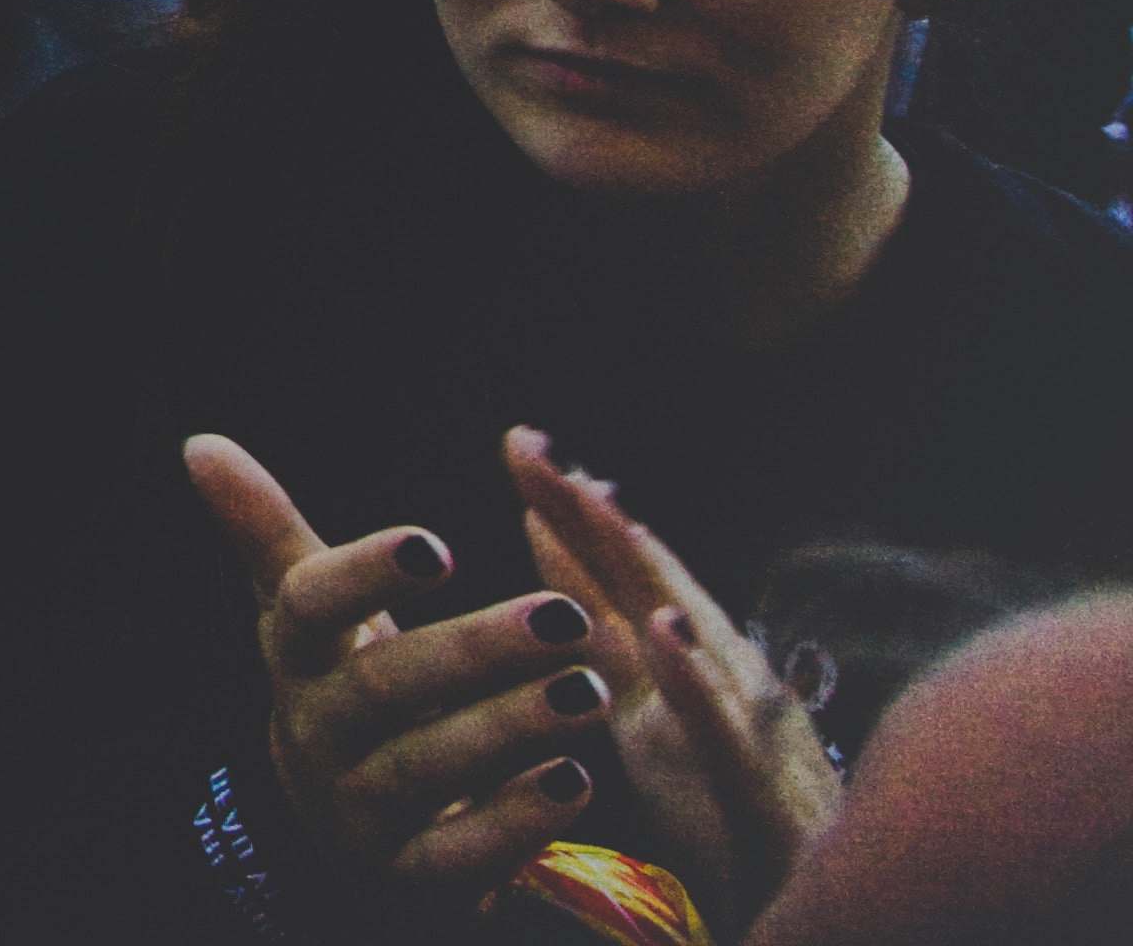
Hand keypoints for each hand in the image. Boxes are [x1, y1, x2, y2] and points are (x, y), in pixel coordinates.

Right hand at [190, 434, 617, 892]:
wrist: (342, 826)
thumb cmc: (343, 686)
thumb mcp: (307, 613)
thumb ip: (266, 530)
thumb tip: (199, 441)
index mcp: (295, 656)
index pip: (310, 606)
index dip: (366, 576)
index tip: (435, 546)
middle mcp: (316, 732)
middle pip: (384, 688)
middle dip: (476, 652)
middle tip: (563, 618)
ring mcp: (358, 809)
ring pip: (427, 769)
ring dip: (509, 730)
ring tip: (587, 691)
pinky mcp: (408, 876)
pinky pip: (456, 857)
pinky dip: (513, 824)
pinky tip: (572, 781)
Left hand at [506, 429, 838, 929]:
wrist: (822, 916)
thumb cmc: (731, 815)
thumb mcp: (647, 718)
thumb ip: (604, 636)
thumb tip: (554, 551)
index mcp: (691, 666)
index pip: (622, 574)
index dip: (569, 509)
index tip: (517, 442)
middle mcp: (723, 679)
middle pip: (647, 581)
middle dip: (586, 510)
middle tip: (525, 443)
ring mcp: (746, 728)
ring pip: (688, 637)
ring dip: (640, 566)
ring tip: (585, 498)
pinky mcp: (760, 795)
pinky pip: (723, 733)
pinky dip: (694, 680)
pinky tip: (663, 630)